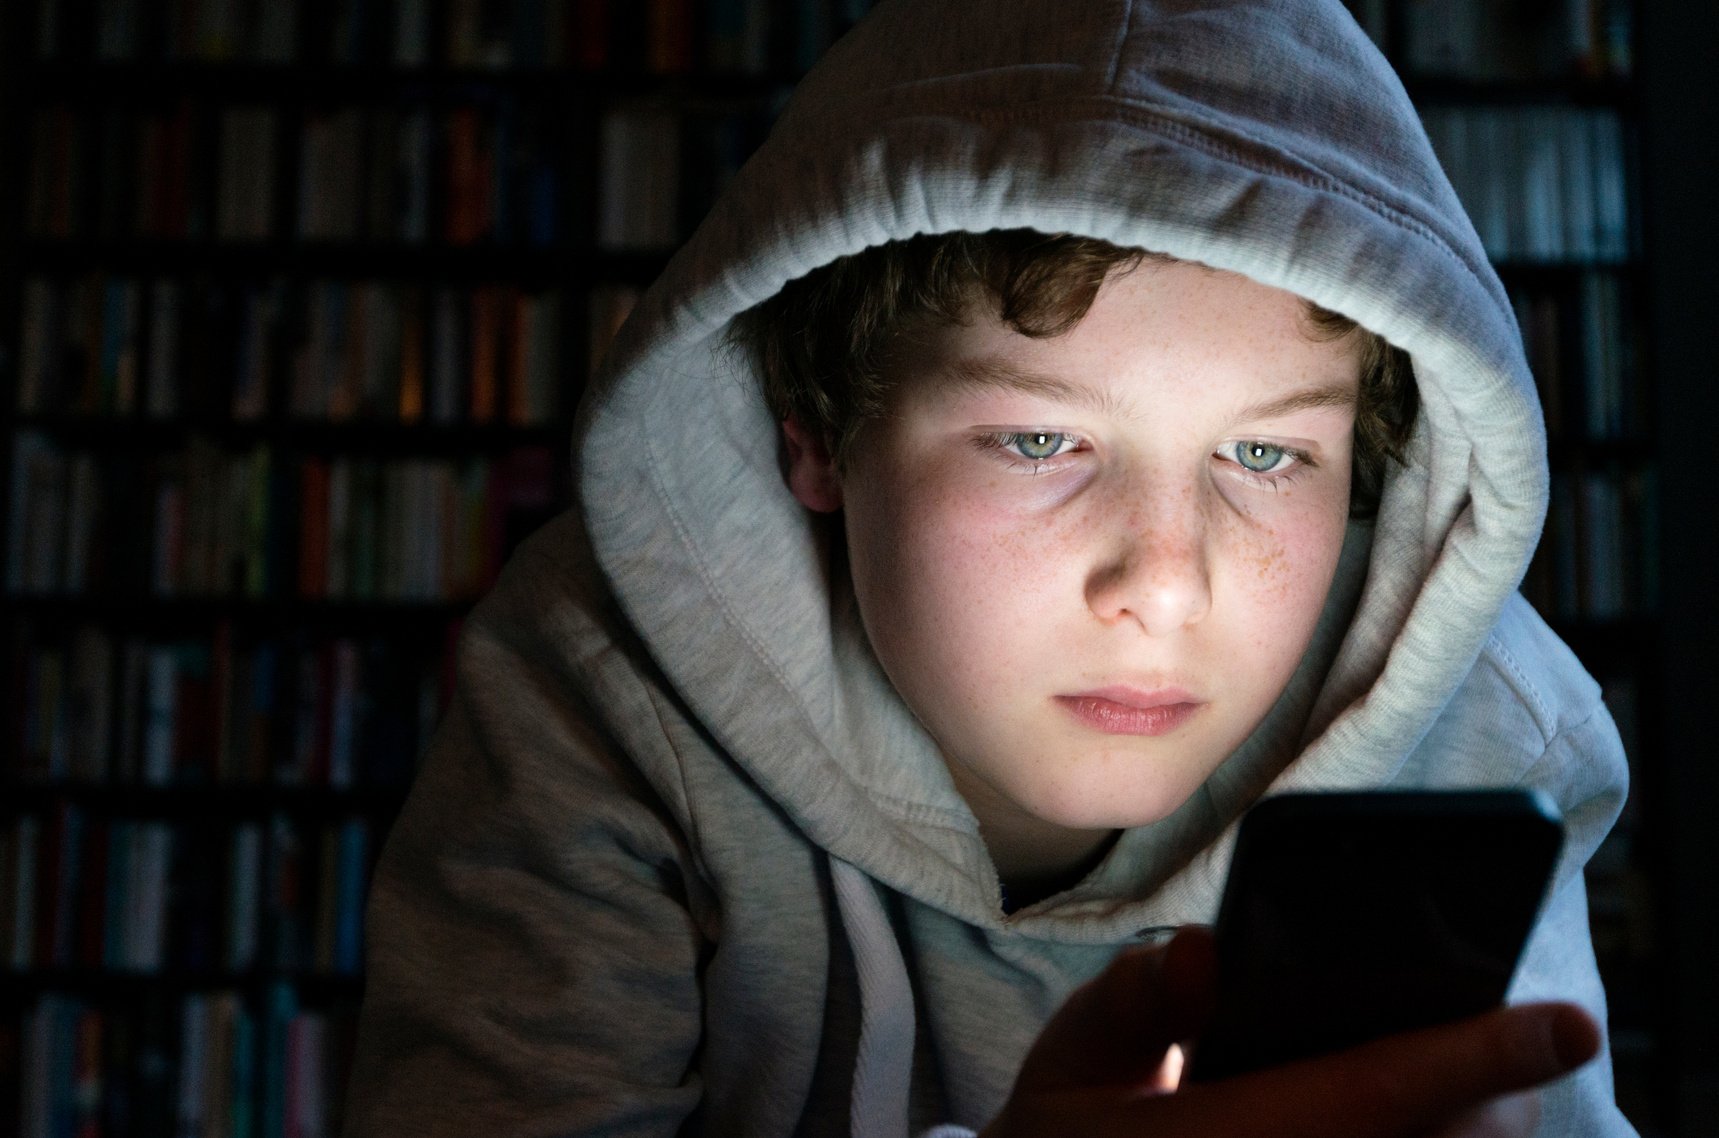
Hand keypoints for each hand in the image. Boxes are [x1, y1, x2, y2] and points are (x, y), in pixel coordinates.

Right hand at [982, 927, 1599, 1137]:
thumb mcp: (1071, 1062)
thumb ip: (1135, 1002)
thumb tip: (1209, 952)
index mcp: (1225, 1137)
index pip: (1374, 1092)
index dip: (1477, 1056)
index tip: (1568, 1022)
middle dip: (1499, 1092)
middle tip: (1521, 1037)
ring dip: (1476, 1125)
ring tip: (1478, 1078)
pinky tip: (1437, 1104)